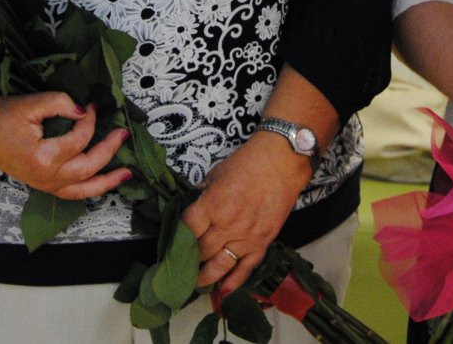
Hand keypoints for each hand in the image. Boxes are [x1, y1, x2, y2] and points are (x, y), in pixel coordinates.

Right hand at [0, 90, 132, 198]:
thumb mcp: (30, 102)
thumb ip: (61, 103)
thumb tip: (84, 111)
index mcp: (41, 158)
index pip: (79, 139)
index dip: (90, 120)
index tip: (93, 105)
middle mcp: (44, 177)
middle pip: (87, 168)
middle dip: (110, 150)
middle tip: (123, 133)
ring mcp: (42, 184)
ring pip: (82, 189)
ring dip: (106, 182)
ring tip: (127, 174)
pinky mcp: (40, 183)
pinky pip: (70, 193)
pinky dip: (89, 189)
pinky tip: (102, 182)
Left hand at [181, 134, 312, 297]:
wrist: (282, 161)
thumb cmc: (248, 163)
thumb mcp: (215, 174)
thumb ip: (202, 196)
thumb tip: (191, 213)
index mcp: (213, 204)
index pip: (186, 231)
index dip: (176, 241)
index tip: (170, 248)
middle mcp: (228, 224)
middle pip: (201, 252)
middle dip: (189, 261)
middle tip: (180, 267)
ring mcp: (247, 236)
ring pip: (220, 265)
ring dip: (206, 278)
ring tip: (195, 284)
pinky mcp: (263, 242)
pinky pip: (247, 267)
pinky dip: (235, 281)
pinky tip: (224, 291)